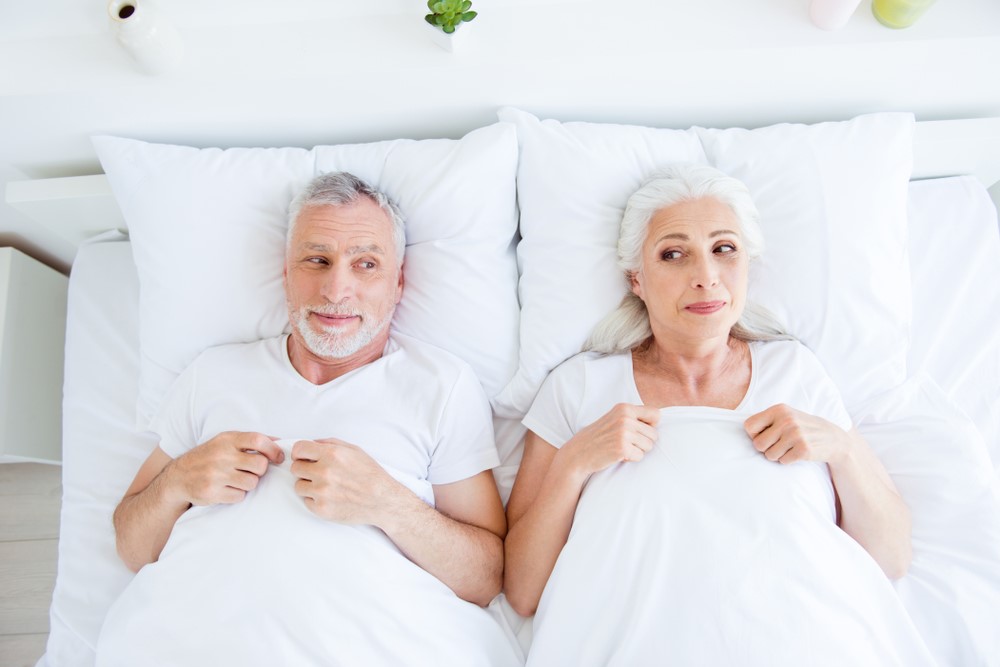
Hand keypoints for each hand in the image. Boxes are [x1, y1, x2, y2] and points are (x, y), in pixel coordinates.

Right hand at [164, 431, 282, 505]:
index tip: (278, 457)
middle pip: (260, 465)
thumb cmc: (209, 456)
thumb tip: (280, 442)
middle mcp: (221, 456)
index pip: (258, 440)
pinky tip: (227, 489)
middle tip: (252, 471)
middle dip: (260, 470)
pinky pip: (239, 496)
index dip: (273, 449)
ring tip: (237, 479)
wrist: (179, 476)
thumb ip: (252, 441)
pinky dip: (237, 494)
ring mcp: (215, 475)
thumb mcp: (226, 441)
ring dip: (249, 483)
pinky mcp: (211, 492)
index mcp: (227, 440)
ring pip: (252, 483)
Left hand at [290, 439, 402, 525]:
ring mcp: (322, 492)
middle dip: (304, 469)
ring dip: (308, 485)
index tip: (303, 457)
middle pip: (295, 468)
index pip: (298, 449)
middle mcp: (325, 472)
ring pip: (298, 486)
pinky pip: (306, 501)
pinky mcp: (322, 509)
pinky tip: (329, 497)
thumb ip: (330, 444)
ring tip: (325, 486)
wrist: (383, 500)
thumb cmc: (370, 475)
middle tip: (317, 473)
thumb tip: (311, 444)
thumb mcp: (354, 450)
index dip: (299, 453)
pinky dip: (315, 500)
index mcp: (332, 454)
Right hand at [560, 403, 659, 478]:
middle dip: (643, 442)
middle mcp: (625, 418)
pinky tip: (618, 455)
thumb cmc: (599, 437)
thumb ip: (633, 416)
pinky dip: (631, 459)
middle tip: (626, 443)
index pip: (656, 414)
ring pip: (649, 446)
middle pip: (654, 434)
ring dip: (638, 450)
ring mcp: (624, 433)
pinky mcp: (622, 448)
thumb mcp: (615, 418)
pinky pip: (640, 457)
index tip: (640, 431)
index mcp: (624, 408)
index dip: (651, 426)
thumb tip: (659, 418)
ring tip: (621, 448)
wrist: (579, 452)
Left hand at [744, 404, 849, 464]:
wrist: (832, 437)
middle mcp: (786, 420)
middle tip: (778, 444)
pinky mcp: (803, 449)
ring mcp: (796, 435)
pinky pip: (782, 461)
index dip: (754, 435)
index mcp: (778, 410)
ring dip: (777, 455)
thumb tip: (746, 432)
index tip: (765, 435)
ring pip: (769, 455)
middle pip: (758, 444)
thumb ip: (766, 420)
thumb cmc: (801, 427)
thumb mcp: (785, 415)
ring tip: (789, 447)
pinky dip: (787, 460)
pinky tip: (797, 452)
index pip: (749, 426)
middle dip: (765, 448)